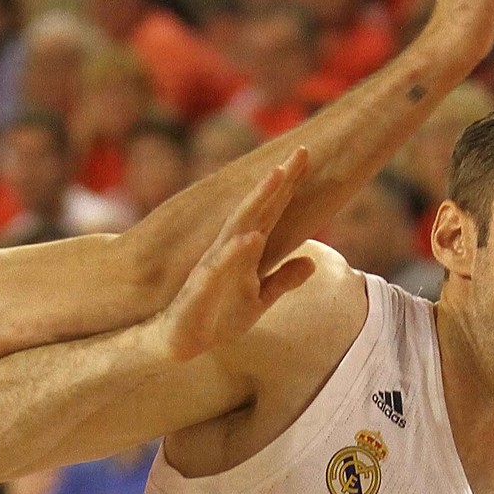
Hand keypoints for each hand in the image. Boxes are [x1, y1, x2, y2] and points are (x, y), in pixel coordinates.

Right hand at [151, 155, 313, 364]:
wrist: (182, 342)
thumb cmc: (218, 318)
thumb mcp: (259, 302)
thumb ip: (282, 280)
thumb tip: (311, 262)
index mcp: (245, 252)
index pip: (271, 212)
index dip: (288, 186)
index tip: (306, 155)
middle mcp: (230, 250)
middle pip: (258, 209)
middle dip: (278, 181)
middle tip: (300, 151)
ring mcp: (214, 266)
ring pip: (239, 227)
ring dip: (258, 202)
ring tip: (277, 177)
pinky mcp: (201, 288)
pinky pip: (220, 268)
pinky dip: (235, 253)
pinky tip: (252, 238)